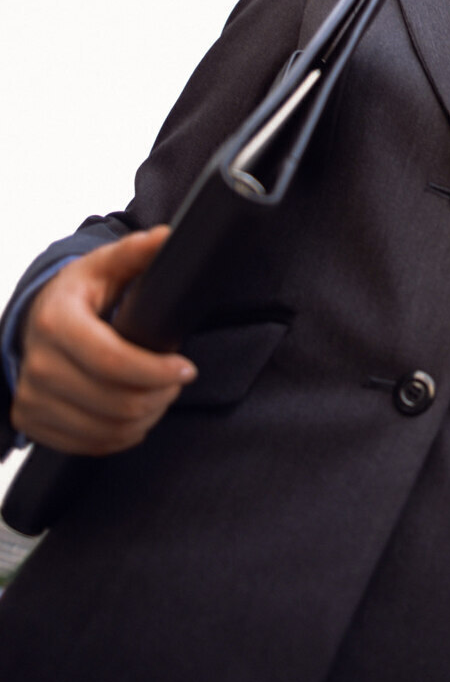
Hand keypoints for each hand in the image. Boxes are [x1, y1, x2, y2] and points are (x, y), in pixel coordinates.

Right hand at [11, 226, 196, 454]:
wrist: (35, 320)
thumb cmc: (78, 292)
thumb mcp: (106, 265)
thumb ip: (136, 252)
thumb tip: (166, 237)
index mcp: (56, 321)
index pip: (111, 361)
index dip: (155, 371)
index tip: (186, 368)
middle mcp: (37, 363)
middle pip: (112, 401)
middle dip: (158, 395)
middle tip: (178, 381)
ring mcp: (31, 396)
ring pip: (103, 429)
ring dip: (145, 417)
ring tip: (162, 395)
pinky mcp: (32, 421)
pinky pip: (86, 444)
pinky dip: (120, 435)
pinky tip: (137, 414)